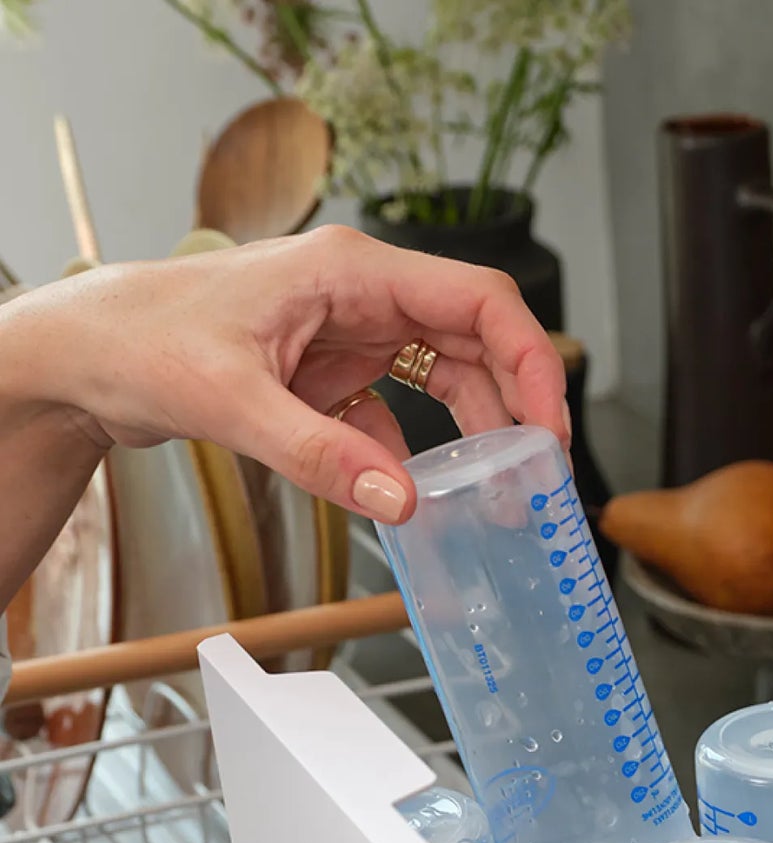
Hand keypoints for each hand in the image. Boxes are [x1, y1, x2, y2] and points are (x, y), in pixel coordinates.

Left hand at [0, 225, 566, 527]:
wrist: (82, 356)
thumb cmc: (138, 340)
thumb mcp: (232, 404)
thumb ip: (322, 456)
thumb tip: (402, 501)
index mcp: (350, 271)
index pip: (478, 301)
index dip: (532, 362)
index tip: (550, 427)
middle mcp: (361, 295)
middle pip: (478, 342)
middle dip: (518, 408)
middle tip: (537, 476)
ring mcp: (350, 333)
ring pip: (449, 378)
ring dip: (478, 434)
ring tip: (495, 493)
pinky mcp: (334, 372)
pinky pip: (402, 413)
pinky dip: (417, 455)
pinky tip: (413, 493)